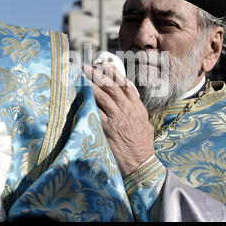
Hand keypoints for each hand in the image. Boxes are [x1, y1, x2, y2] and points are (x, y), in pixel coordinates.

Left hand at [83, 61, 154, 177]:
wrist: (140, 161)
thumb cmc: (142, 144)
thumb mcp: (144, 123)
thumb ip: (136, 110)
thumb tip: (130, 101)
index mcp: (136, 106)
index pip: (125, 84)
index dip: (114, 72)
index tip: (105, 64)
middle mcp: (127, 109)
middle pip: (111, 86)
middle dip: (98, 74)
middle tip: (87, 67)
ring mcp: (117, 118)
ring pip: (102, 96)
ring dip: (91, 84)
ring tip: (81, 76)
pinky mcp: (107, 128)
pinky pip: (96, 111)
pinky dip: (88, 102)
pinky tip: (81, 95)